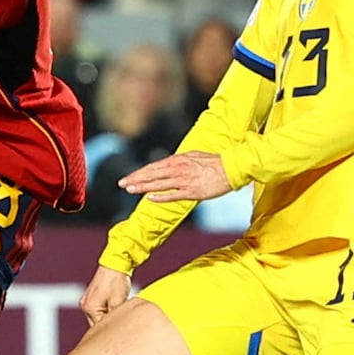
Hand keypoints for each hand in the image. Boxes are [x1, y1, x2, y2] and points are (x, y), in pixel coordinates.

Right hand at [79, 265, 131, 325]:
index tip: (122, 331)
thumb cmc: (117, 280)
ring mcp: (86, 302)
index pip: (100, 327)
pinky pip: (97, 311)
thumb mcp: (119, 301)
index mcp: (90, 308)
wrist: (115, 264)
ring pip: (97, 318)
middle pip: (97, 324)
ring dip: (107, 318)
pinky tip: (114, 309)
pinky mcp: (89, 298)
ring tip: (119, 314)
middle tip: (121, 325)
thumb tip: (119, 328)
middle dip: (108, 325)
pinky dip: (105, 312)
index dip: (112, 330)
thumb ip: (116, 317)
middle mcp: (84, 306)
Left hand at [119, 150, 233, 202]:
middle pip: (152, 174)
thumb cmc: (214, 163)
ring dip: (143, 187)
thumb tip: (167, 165)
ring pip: (159, 184)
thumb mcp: (193, 157)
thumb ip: (179, 162)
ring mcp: (185, 180)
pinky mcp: (192, 191)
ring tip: (129, 190)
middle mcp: (178, 169)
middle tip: (121, 184)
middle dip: (135, 179)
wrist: (232, 167)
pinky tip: (149, 198)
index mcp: (178, 160)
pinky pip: (173, 194)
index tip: (127, 178)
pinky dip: (161, 196)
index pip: (153, 167)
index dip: (139, 173)